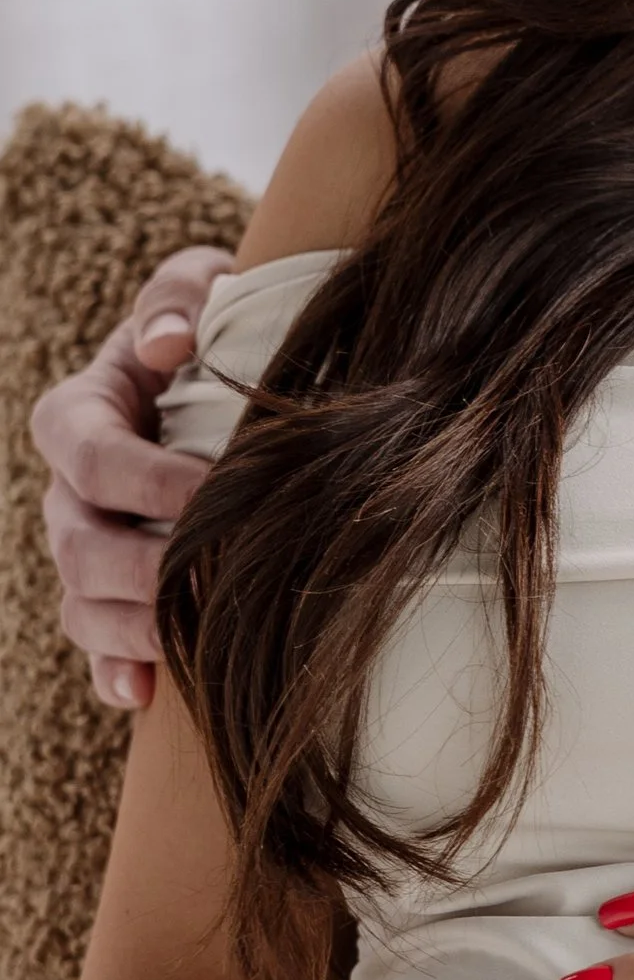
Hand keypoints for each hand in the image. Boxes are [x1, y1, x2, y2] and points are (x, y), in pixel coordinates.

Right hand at [33, 246, 231, 709]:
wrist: (220, 373)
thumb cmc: (210, 323)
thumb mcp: (197, 288)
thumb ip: (181, 297)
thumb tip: (170, 341)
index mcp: (78, 416)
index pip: (90, 456)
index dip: (144, 480)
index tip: (211, 491)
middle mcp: (68, 492)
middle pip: (79, 545)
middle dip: (141, 569)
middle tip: (209, 578)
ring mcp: (83, 550)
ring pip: (82, 604)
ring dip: (132, 629)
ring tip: (190, 640)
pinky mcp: (112, 595)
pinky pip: (99, 645)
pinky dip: (118, 670)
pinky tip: (145, 691)